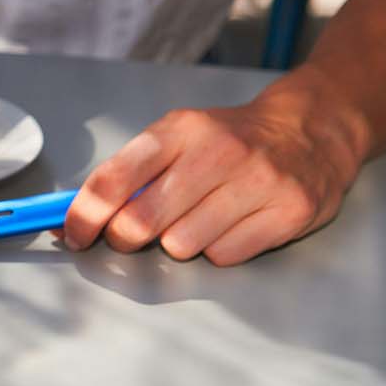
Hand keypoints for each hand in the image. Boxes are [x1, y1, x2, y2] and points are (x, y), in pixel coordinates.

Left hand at [63, 85, 363, 265]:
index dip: (84, 216)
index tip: (75, 234)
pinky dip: (218, 250)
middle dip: (126, 237)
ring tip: (199, 218)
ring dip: (179, 243)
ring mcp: (258, 182)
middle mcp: (219, 152)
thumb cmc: (230, 138)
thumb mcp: (177, 135)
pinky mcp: (289, 212)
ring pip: (182, 245)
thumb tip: (75, 216)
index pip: (113, 180)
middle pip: (141, 222)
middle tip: (134, 233)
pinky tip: (232, 225)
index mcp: (180, 130)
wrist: (311, 129)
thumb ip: (130, 171)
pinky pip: (224, 256)